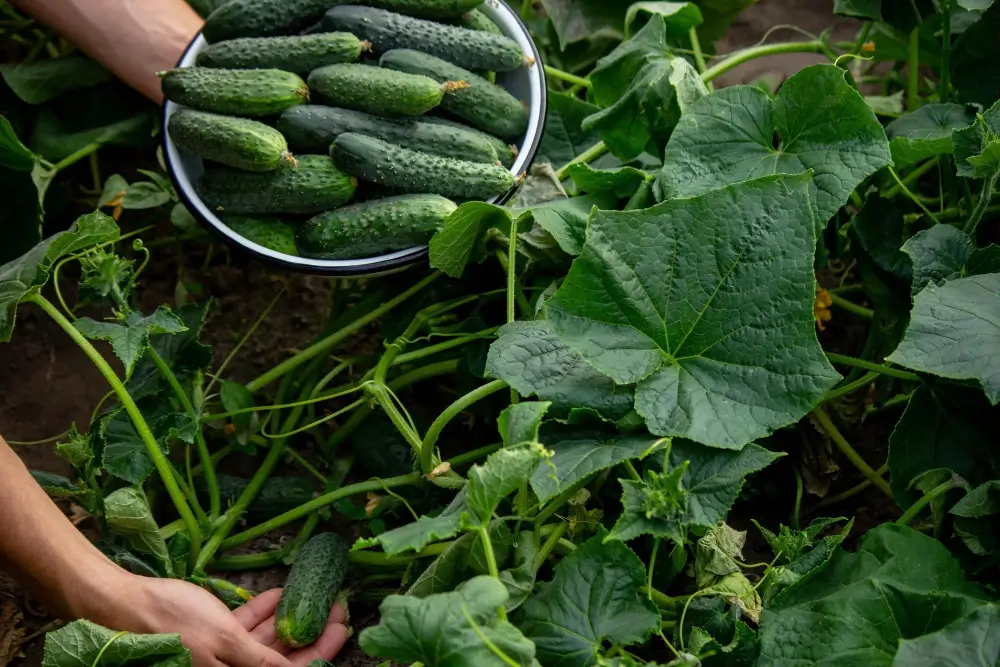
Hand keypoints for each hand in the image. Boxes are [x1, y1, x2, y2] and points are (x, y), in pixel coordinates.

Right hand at [126, 577, 348, 666]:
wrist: (127, 604)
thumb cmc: (174, 622)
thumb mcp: (225, 640)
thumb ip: (260, 662)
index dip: (319, 652)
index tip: (341, 625)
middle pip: (281, 657)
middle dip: (310, 632)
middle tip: (336, 605)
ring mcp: (222, 654)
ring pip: (266, 641)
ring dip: (289, 619)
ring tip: (315, 595)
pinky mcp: (213, 637)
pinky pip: (245, 629)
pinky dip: (262, 613)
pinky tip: (279, 593)